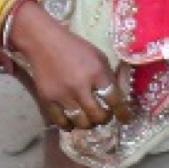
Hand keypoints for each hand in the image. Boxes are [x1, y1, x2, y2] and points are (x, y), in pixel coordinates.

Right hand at [5, 3, 133, 133]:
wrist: (43, 42)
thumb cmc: (75, 48)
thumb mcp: (98, 56)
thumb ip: (109, 76)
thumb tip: (120, 96)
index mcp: (96, 72)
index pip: (114, 100)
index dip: (122, 113)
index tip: (125, 119)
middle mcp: (80, 86)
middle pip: (98, 116)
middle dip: (105, 118)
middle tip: (104, 115)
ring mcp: (62, 95)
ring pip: (81, 123)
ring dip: (89, 123)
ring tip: (89, 119)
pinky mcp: (47, 100)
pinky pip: (62, 122)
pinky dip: (70, 125)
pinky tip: (73, 121)